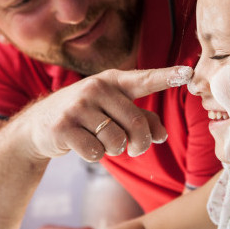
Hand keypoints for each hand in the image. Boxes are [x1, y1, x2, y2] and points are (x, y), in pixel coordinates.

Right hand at [18, 66, 192, 161]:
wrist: (40, 124)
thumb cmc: (86, 115)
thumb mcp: (114, 111)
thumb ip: (141, 119)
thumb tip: (162, 135)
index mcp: (113, 81)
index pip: (145, 78)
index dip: (168, 76)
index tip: (189, 72)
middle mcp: (96, 88)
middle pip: (137, 123)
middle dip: (141, 143)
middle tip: (137, 149)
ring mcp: (78, 106)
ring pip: (117, 140)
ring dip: (116, 150)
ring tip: (105, 142)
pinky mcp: (63, 126)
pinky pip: (95, 152)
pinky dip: (96, 156)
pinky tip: (85, 146)